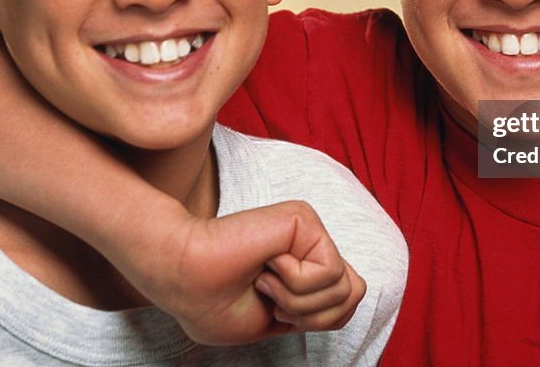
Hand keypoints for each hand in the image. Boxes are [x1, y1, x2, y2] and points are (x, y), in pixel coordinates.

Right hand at [108, 199, 364, 344]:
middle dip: (309, 313)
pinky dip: (293, 283)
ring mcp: (309, 231)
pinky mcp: (304, 219)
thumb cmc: (214, 302)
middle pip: (352, 297)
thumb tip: (355, 290)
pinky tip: (267, 265)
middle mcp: (312, 245)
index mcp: (306, 267)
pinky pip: (328, 272)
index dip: (313, 320)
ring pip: (343, 288)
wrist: (184, 278)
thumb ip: (317, 307)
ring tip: (264, 279)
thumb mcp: (277, 319)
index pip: (347, 302)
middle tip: (270, 296)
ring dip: (296, 299)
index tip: (273, 311)